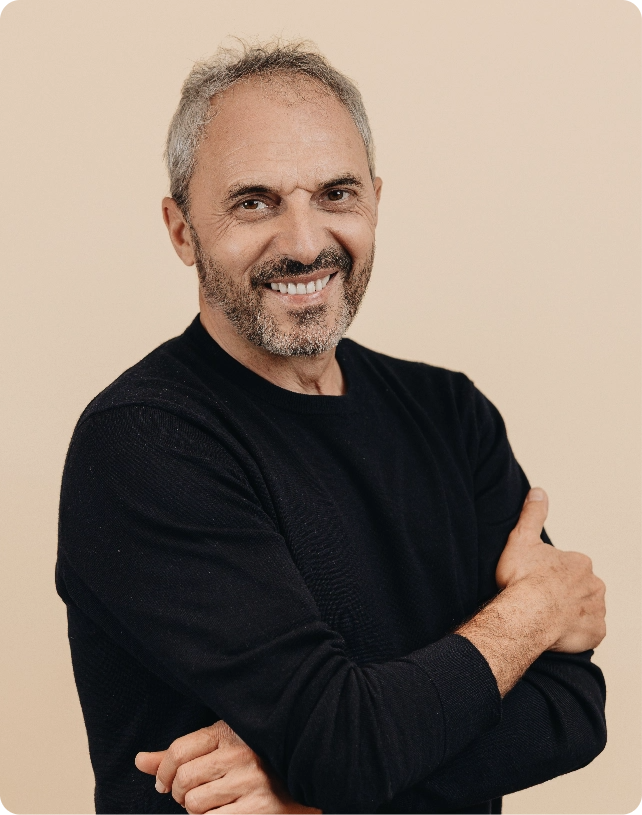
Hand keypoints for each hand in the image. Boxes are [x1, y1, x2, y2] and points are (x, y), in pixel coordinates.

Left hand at [135, 719, 320, 814]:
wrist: (304, 771)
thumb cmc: (256, 760)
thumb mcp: (221, 745)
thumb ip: (181, 754)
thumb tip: (139, 761)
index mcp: (229, 732)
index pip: (179, 751)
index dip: (163, 772)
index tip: (164, 783)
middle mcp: (240, 754)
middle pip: (184, 780)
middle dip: (181, 794)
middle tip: (193, 796)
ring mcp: (251, 782)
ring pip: (195, 806)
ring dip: (197, 812)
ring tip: (213, 804)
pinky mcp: (261, 809)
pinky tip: (225, 812)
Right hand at [495, 487, 606, 652]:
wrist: (526, 616)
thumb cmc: (522, 579)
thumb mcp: (522, 539)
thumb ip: (533, 515)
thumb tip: (539, 491)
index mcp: (580, 562)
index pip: (567, 567)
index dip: (549, 573)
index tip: (534, 580)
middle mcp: (595, 584)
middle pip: (580, 588)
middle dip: (564, 592)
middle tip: (540, 599)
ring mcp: (597, 610)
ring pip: (585, 609)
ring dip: (570, 612)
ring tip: (546, 616)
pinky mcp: (595, 632)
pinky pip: (589, 632)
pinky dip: (576, 632)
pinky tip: (557, 631)